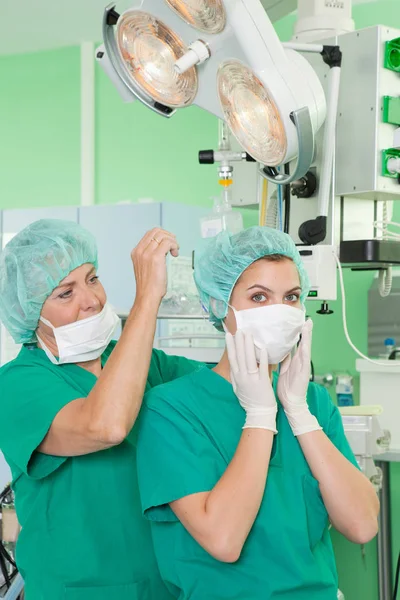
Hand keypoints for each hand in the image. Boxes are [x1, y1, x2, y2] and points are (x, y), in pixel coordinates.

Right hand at [131, 228, 178, 303]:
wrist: (147, 296)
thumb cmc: (149, 286)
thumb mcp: (145, 267)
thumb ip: (150, 256)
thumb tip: (163, 248)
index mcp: (136, 252)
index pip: (150, 234)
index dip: (162, 236)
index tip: (169, 243)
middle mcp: (140, 251)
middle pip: (156, 231)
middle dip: (168, 235)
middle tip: (174, 245)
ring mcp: (147, 253)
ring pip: (163, 236)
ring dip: (172, 241)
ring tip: (175, 251)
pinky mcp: (156, 257)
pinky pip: (167, 242)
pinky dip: (174, 245)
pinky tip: (175, 254)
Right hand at [226, 330, 276, 431]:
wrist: (259, 413)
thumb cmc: (249, 401)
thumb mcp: (237, 388)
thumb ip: (235, 376)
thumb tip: (232, 365)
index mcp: (237, 377)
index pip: (232, 358)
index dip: (230, 346)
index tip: (229, 335)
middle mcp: (243, 376)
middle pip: (240, 356)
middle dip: (239, 341)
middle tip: (239, 329)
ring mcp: (252, 379)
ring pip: (249, 359)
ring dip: (248, 345)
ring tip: (248, 334)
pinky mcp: (263, 382)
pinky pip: (262, 367)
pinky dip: (262, 358)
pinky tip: (262, 348)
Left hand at [277, 319, 320, 435]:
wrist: (291, 403)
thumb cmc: (287, 388)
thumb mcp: (284, 370)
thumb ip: (284, 360)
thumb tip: (282, 349)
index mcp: (294, 361)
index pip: (297, 344)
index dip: (298, 333)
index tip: (299, 322)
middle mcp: (300, 362)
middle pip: (304, 343)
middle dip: (306, 331)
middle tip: (308, 319)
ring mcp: (303, 367)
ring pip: (306, 349)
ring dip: (307, 337)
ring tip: (308, 326)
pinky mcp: (304, 373)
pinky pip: (305, 361)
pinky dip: (306, 351)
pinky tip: (306, 344)